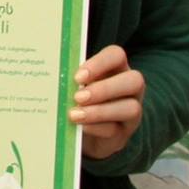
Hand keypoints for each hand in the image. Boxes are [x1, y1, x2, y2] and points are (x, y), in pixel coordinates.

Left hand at [72, 45, 145, 159]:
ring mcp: (131, 112)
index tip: (78, 77)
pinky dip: (96, 128)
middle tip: (78, 97)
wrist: (83, 131)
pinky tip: (80, 127)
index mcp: (116, 68)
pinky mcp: (124, 133)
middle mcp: (130, 88)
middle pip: (134, 81)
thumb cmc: (77, 98)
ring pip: (131, 108)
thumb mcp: (75, 85)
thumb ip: (71, 79)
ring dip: (100, 112)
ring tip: (75, 115)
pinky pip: (116, 130)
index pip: (116, 55)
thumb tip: (54, 75)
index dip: (100, 63)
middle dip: (105, 89)